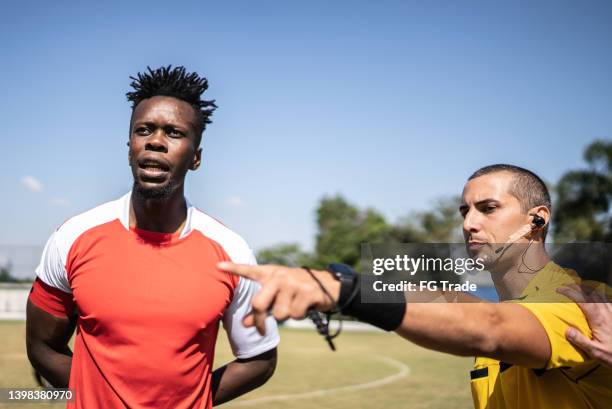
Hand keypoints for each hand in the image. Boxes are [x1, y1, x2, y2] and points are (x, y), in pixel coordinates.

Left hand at [217, 263, 340, 334]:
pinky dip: (299, 315)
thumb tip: (244, 324)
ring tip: (294, 304)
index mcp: (270, 274)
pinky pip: (295, 315)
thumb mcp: (277, 295)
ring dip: (286, 315)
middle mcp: (279, 276)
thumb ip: (260, 308)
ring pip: (279, 314)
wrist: (327, 285)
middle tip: (261, 330)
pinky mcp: (307, 292)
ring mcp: (293, 283)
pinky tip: (305, 305)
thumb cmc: (295, 290)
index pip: (248, 270)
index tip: (217, 266)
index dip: (233, 268)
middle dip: (258, 320)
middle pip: (259, 304)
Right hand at [557, 284, 611, 367]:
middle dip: (576, 287)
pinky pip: (608, 300)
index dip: (569, 292)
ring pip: (600, 294)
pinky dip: (599, 296)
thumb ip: (580, 340)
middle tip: (566, 286)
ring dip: (588, 289)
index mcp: (598, 319)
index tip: (559, 290)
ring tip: (579, 289)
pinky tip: (596, 299)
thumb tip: (567, 330)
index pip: (582, 300)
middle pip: (590, 292)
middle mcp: (606, 312)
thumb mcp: (595, 352)